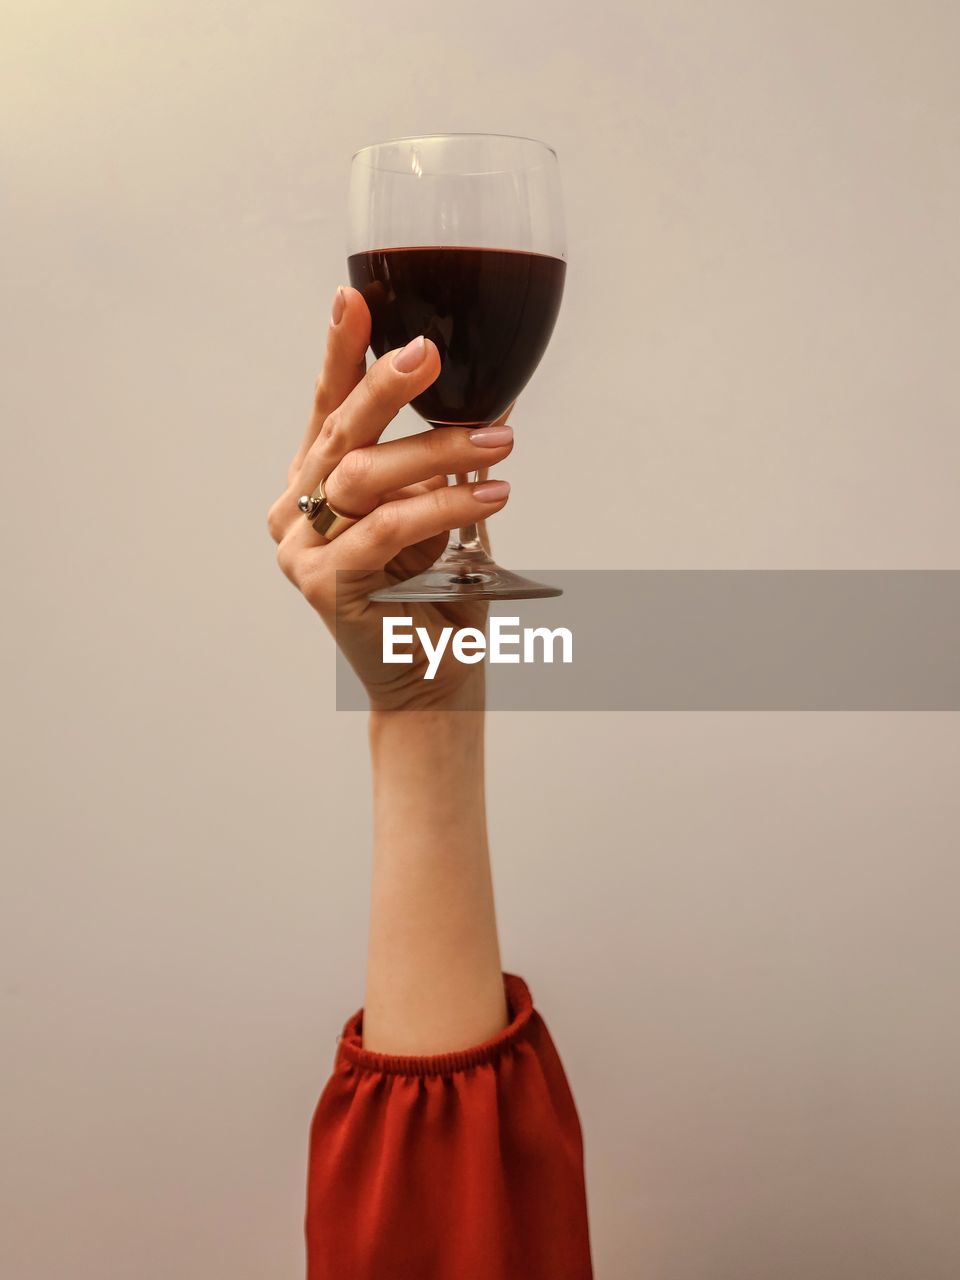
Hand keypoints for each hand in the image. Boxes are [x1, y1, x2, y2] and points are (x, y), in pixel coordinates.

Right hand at [268, 287, 513, 709]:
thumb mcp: (442, 509)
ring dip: (436, 452)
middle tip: (429, 353)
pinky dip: (440, 506)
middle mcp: (297, 511)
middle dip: (386, 386)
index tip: (352, 297)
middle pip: (341, 432)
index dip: (340, 352)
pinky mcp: (321, 585)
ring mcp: (301, 549)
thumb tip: (493, 391)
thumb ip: (446, 457)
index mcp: (319, 483)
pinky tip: (489, 496)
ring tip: (498, 443)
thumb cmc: (438, 594)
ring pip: (365, 477)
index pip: (327, 407)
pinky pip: (383, 529)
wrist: (435, 676)